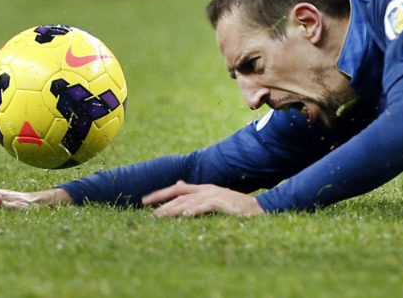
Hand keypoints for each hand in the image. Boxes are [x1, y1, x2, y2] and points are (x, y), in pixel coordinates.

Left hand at [142, 181, 263, 216]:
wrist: (258, 209)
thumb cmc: (235, 207)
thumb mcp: (214, 198)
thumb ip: (198, 195)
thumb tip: (180, 186)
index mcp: (204, 188)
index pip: (178, 189)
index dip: (160, 193)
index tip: (144, 200)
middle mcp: (207, 189)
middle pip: (180, 195)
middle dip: (162, 204)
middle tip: (148, 214)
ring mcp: (215, 195)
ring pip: (189, 201)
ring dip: (173, 210)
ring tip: (160, 217)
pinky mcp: (223, 202)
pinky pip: (206, 206)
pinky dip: (195, 210)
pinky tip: (185, 216)